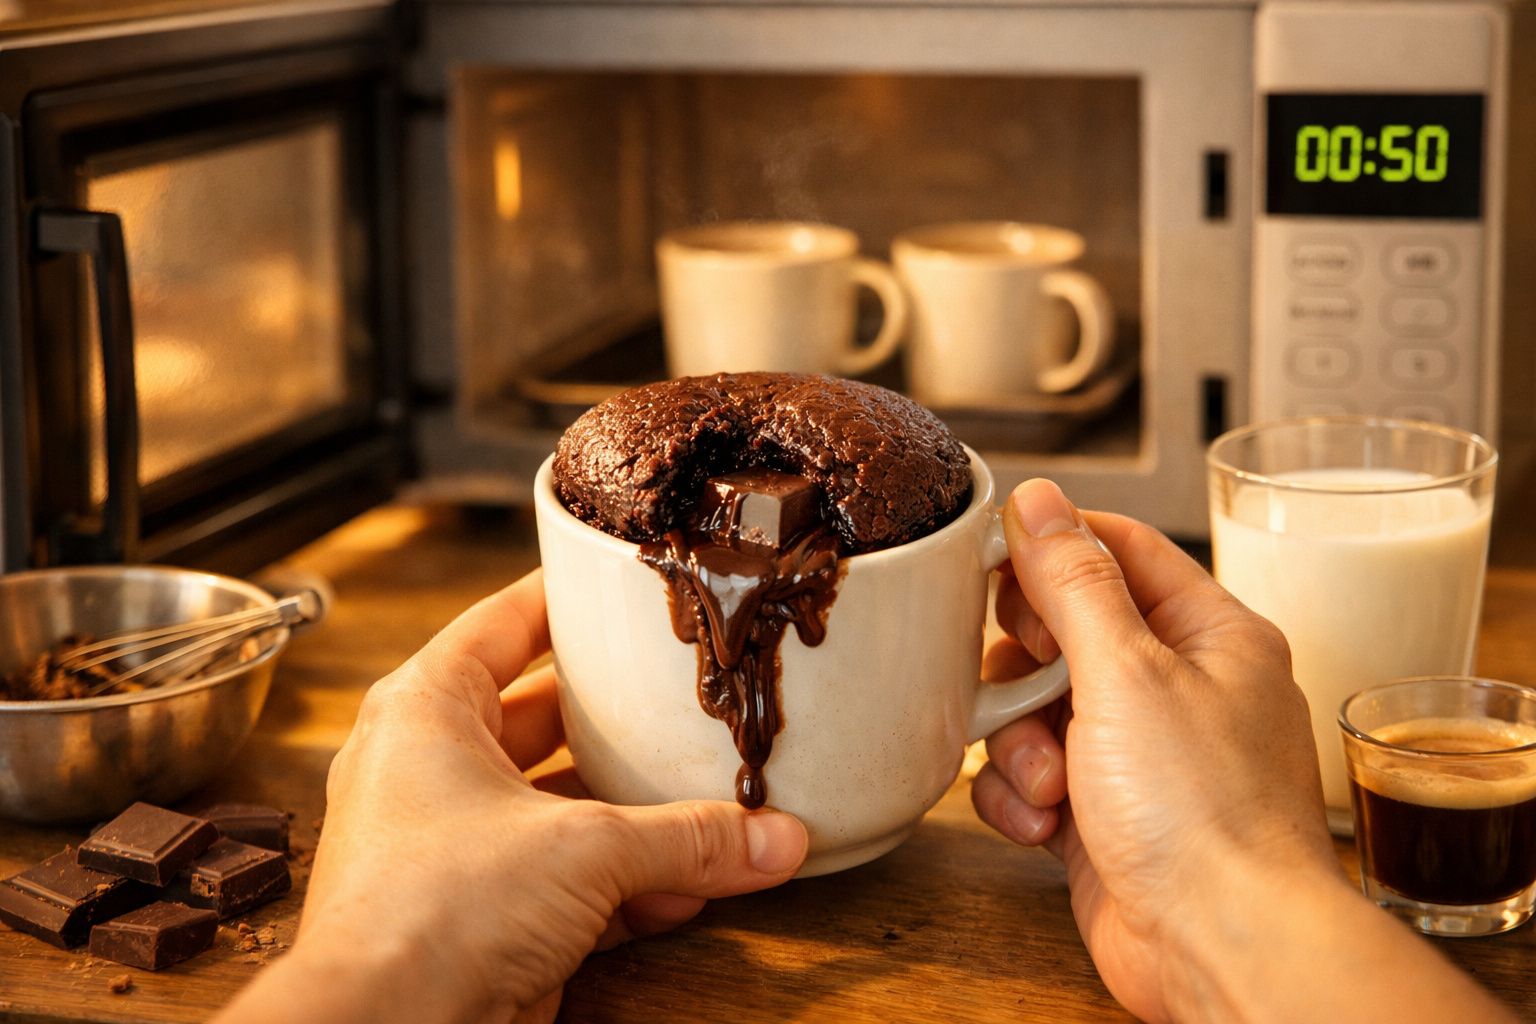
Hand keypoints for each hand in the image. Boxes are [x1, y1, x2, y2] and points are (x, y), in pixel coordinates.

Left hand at [217, 570, 807, 1023]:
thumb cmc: (428, 914)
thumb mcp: (583, 850)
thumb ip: (687, 839)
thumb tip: (773, 839)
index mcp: (429, 710)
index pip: (505, 623)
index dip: (567, 601)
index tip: (622, 587)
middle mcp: (433, 768)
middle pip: (545, 716)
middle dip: (620, 719)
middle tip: (685, 695)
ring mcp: (456, 845)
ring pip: (562, 805)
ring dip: (635, 814)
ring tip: (709, 797)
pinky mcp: (481, 914)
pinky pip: (566, 879)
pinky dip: (625, 884)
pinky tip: (687, 887)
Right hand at [973, 480, 1341, 1019]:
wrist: (1218, 947)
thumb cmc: (1204, 814)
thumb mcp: (1127, 672)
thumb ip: (1073, 582)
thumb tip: (1038, 501)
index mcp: (1208, 635)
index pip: (1119, 550)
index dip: (1051, 548)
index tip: (990, 557)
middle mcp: (1175, 687)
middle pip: (1063, 629)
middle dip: (1026, 664)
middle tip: (1032, 683)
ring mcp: (1138, 753)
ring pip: (1034, 706)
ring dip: (1019, 741)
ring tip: (1050, 779)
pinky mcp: (1101, 813)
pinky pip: (1030, 775)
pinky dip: (1022, 797)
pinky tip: (1046, 823)